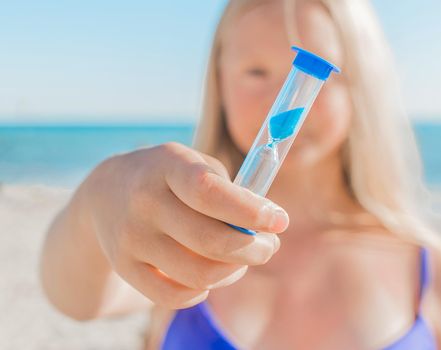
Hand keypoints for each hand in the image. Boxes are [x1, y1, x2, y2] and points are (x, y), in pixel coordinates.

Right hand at [84, 142, 288, 308]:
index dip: (250, 211)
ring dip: (234, 272)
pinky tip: (212, 273)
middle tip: (270, 246)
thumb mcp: (195, 165)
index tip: (280, 221)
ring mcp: (131, 238)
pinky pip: (175, 296)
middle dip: (253, 250)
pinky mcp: (125, 268)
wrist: (107, 193)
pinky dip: (203, 290)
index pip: (209, 192)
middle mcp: (145, 201)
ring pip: (199, 275)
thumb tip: (266, 227)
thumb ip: (230, 190)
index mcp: (169, 166)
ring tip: (243, 259)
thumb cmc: (170, 178)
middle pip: (210, 241)